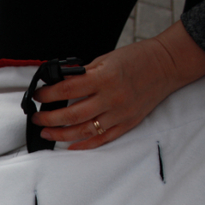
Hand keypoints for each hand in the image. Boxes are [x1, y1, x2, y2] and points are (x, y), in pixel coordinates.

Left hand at [32, 21, 204, 149]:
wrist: (167, 65)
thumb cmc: (137, 59)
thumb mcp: (106, 59)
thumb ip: (84, 75)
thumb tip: (60, 85)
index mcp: (103, 78)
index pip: (67, 89)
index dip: (48, 95)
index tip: (37, 97)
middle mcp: (111, 98)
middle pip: (72, 114)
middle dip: (49, 119)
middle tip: (37, 120)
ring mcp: (119, 113)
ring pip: (84, 131)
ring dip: (61, 135)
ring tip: (47, 133)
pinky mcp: (127, 123)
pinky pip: (102, 139)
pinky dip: (84, 144)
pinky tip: (70, 145)